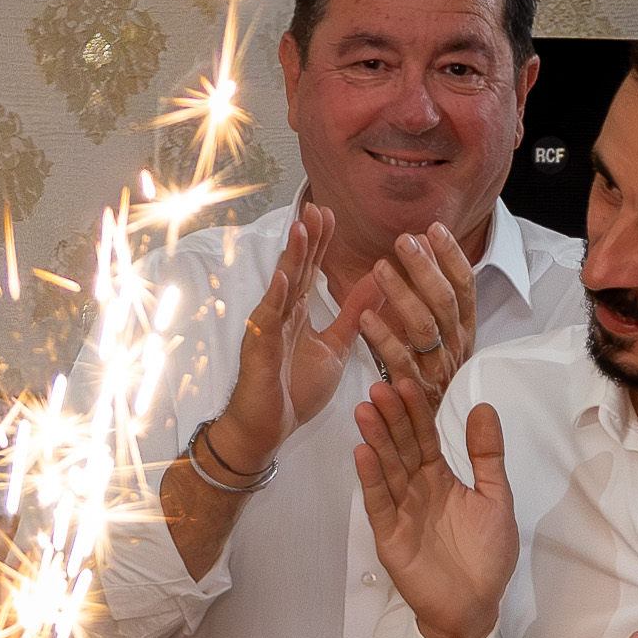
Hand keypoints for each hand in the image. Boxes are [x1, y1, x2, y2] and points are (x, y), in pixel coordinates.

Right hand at [202, 203, 354, 478]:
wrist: (267, 429)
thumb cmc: (294, 390)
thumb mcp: (335, 347)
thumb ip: (354, 316)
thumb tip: (378, 284)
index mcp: (298, 313)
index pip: (310, 271)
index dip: (320, 244)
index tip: (331, 215)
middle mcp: (281, 314)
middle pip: (296, 269)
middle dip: (307, 239)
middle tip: (318, 208)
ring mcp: (267, 329)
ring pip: (281, 287)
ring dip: (291, 258)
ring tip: (302, 229)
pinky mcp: (259, 350)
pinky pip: (268, 321)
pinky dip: (275, 299)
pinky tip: (284, 279)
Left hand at [334, 221, 483, 395]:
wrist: (428, 432)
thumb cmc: (428, 374)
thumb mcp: (440, 336)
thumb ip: (432, 297)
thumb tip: (423, 245)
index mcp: (464, 330)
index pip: (464, 286)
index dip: (451, 257)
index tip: (434, 229)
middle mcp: (456, 347)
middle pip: (443, 300)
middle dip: (424, 267)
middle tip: (403, 240)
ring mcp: (437, 369)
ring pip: (424, 326)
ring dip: (402, 294)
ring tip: (380, 268)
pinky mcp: (415, 391)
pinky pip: (400, 361)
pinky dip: (383, 338)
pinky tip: (366, 316)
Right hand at [350, 365, 516, 637]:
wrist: (476, 607)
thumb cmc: (486, 556)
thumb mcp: (495, 497)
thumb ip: (486, 455)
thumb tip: (483, 407)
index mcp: (439, 478)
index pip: (424, 437)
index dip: (416, 412)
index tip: (406, 383)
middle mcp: (416, 490)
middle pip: (401, 447)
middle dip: (392, 418)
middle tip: (380, 387)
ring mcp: (400, 512)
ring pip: (387, 470)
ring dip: (376, 440)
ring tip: (366, 411)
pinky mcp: (390, 537)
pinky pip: (379, 504)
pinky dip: (371, 480)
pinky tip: (362, 453)